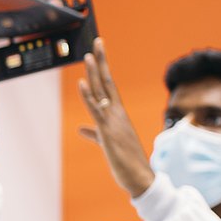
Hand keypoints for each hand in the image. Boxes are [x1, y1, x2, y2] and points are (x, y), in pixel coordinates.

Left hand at [76, 38, 154, 198]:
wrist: (140, 178)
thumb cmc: (126, 161)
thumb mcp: (106, 143)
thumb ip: (93, 133)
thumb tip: (81, 129)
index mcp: (117, 114)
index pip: (109, 85)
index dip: (103, 68)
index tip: (99, 52)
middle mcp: (117, 113)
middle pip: (107, 82)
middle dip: (102, 62)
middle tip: (98, 42)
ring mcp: (113, 121)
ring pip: (102, 92)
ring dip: (94, 73)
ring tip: (88, 55)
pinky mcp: (108, 131)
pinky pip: (96, 110)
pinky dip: (88, 96)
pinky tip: (81, 83)